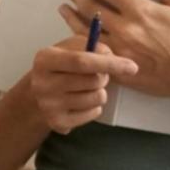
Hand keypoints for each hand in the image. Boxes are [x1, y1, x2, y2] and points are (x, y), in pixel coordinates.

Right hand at [24, 35, 140, 134]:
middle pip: (92, 81)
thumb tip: (114, 58)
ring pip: (96, 98)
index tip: (132, 66)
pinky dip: (95, 106)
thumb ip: (93, 47)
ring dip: (99, 91)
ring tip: (87, 88)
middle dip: (104, 77)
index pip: (81, 62)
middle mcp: (42, 84)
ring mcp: (49, 106)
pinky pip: (94, 113)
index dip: (108, 63)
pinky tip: (81, 102)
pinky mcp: (57, 123)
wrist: (36, 96)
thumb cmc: (61, 67)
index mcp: (45, 60)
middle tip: (96, 75)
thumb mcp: (71, 48)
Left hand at [59, 0, 169, 116]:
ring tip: (64, 9)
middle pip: (91, 8)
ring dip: (72, 18)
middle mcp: (126, 30)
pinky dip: (81, 44)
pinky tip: (74, 38)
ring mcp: (120, 51)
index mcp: (140, 11)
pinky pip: (93, 55)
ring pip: (87, 32)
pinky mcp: (119, 69)